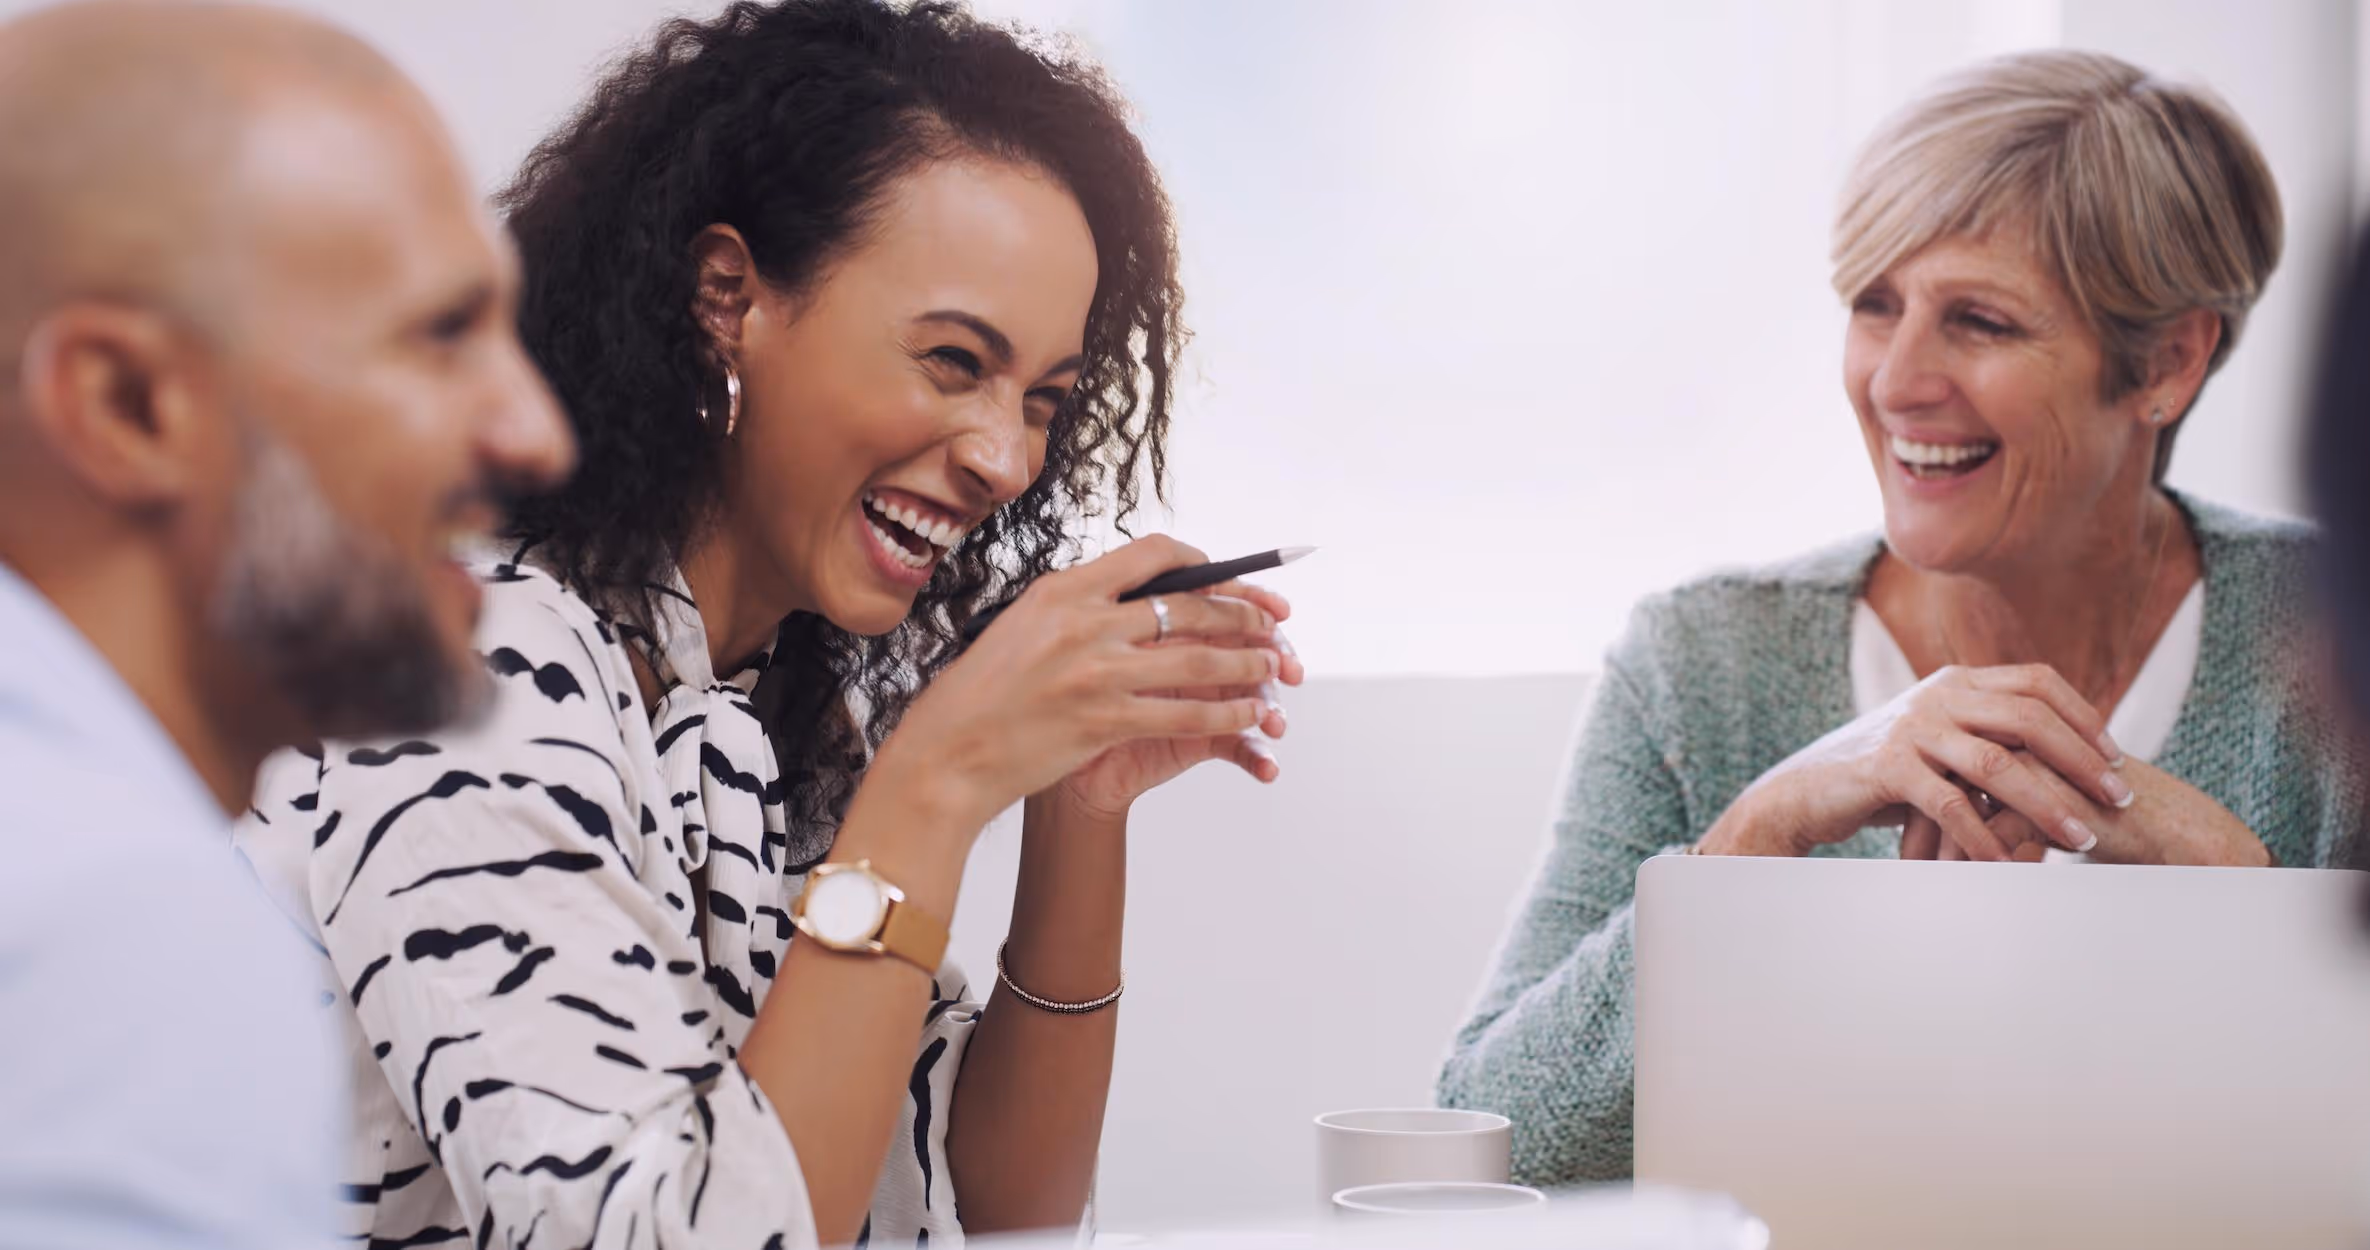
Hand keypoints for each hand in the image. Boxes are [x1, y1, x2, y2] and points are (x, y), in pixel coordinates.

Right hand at [874, 536, 1280, 832]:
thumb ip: (1075, 607)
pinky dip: (1227, 713)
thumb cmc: (980, 695)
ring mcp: (1097, 672)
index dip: (1201, 562)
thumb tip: (1127, 597)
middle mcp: (1084, 622)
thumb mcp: (1021, 624)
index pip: (1151, 555)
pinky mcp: (1106, 721)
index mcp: (1063, 590)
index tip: (1223, 575)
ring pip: (1199, 659)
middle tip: (1270, 619)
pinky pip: (1187, 713)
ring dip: (1247, 661)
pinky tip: (1248, 715)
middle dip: (1241, 611)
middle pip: (1188, 603)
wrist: (948, 753)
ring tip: (1274, 664)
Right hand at [1697, 664, 2131, 861]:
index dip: (2084, 716)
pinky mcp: (1889, 768)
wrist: (1810, 789)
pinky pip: (1952, 805)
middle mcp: (1937, 695)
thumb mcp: (1941, 740)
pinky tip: (2010, 864)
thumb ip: (1988, 735)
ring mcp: (1912, 729)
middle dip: (2082, 760)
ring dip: (2047, 804)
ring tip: (2082, 838)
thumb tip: (2061, 754)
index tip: (2116, 756)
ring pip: (1997, 764)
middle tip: (2119, 797)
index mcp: (1956, 681)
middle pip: (2028, 717)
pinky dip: (1985, 838)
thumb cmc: (1886, 773)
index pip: (2037, 681)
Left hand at [1923, 754, 2271, 866]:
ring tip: (1924, 887)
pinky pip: (1997, 828)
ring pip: (1964, 805)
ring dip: (1943, 850)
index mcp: (2005, 731)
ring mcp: (2033, 759)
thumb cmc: (2100, 819)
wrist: (2168, 829)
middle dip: (1918, 829)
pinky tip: (1969, 889)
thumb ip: (1994, 799)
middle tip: (1900, 869)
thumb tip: (1936, 827)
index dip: (1916, 808)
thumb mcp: (2039, 806)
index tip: (1898, 846)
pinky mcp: (2054, 790)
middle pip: (1943, 783)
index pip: (1939, 767)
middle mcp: (2014, 736)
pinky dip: (1979, 860)